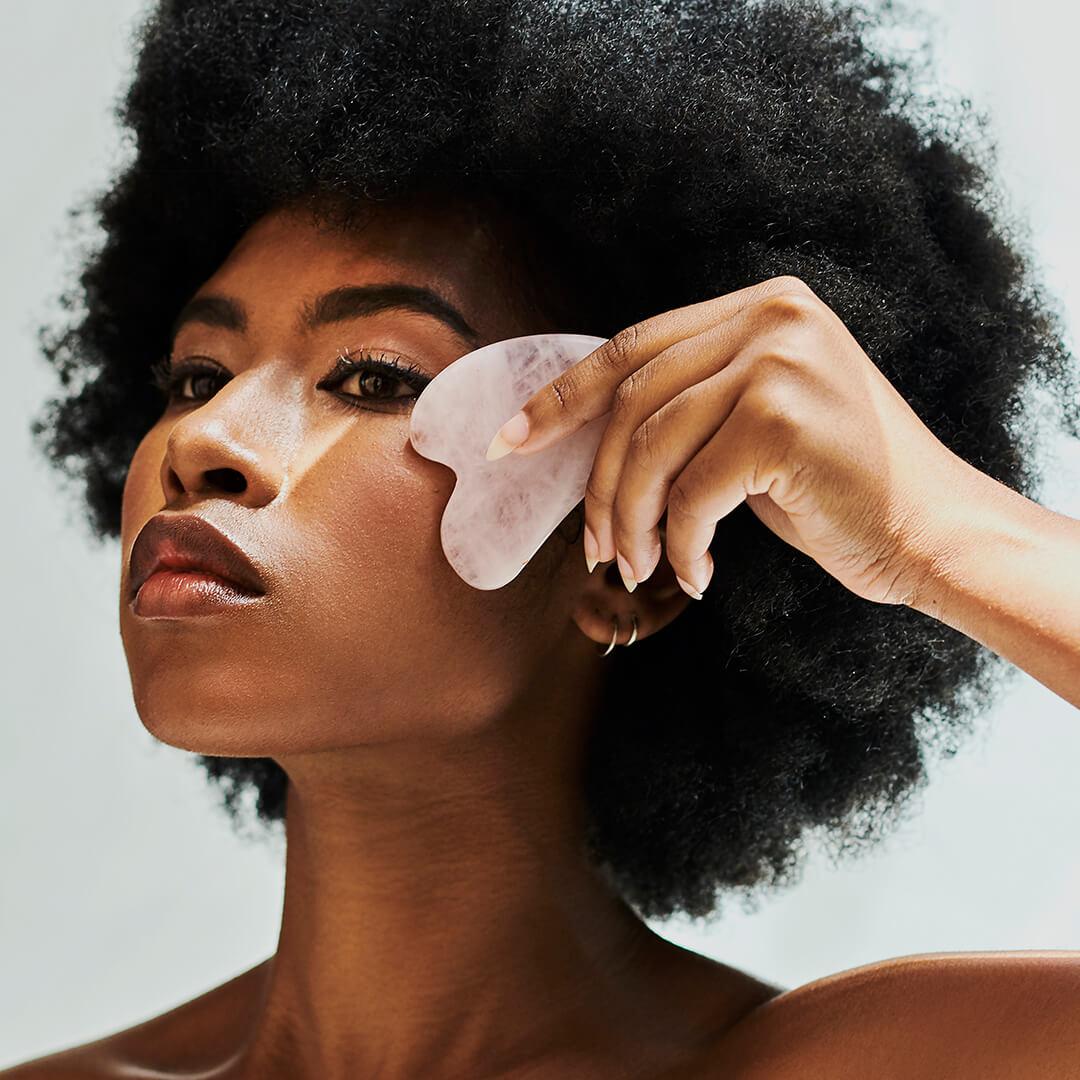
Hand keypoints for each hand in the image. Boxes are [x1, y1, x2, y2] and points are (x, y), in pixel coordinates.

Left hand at [484, 275, 975, 605]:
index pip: (632, 347)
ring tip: (640, 568)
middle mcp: (771, 315)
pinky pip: (692, 490)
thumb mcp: (751, 424)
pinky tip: (699, 574)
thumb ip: (686, 406)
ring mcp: (780, 359)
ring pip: (652, 447)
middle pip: (633, 399)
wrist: (929, 529)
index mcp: (759, 306)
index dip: (560, 397)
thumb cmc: (832, 487)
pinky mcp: (784, 417)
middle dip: (599, 485)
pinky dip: (683, 543)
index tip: (508, 443)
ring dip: (633, 522)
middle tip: (595, 549)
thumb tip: (582, 437)